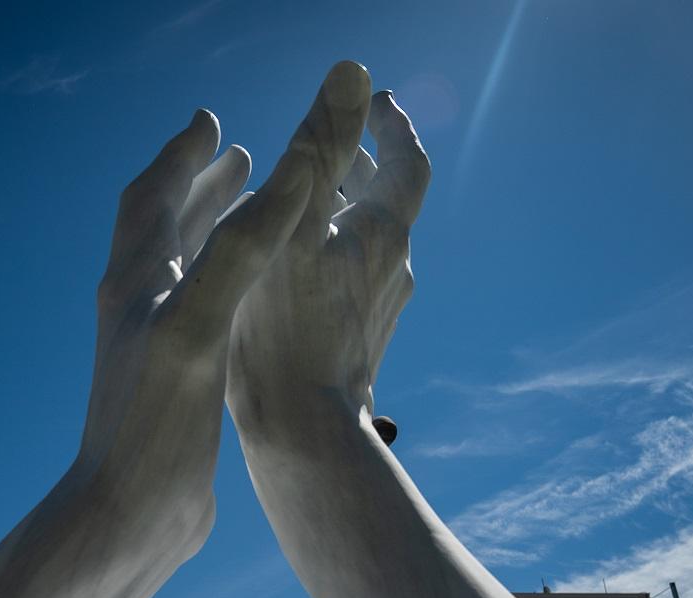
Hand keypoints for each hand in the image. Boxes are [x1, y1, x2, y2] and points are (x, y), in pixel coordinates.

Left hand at [76, 63, 374, 549]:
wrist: (129, 517)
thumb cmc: (154, 425)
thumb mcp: (199, 327)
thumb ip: (238, 251)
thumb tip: (282, 174)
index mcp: (137, 283)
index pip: (153, 198)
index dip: (183, 156)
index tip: (212, 121)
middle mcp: (139, 306)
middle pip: (164, 226)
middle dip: (199, 185)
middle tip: (237, 155)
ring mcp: (155, 345)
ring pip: (183, 268)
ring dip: (212, 230)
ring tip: (248, 209)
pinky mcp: (174, 383)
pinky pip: (201, 310)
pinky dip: (227, 283)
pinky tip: (252, 300)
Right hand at [227, 88, 430, 440]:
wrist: (303, 432)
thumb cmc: (285, 331)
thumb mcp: (295, 225)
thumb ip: (322, 147)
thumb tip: (355, 70)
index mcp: (383, 234)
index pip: (406, 160)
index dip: (392, 124)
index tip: (375, 100)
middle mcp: (394, 269)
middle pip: (388, 201)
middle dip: (362, 165)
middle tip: (335, 141)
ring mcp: (380, 309)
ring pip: (367, 243)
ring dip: (342, 212)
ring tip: (304, 200)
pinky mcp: (360, 341)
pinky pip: (351, 280)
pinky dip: (329, 255)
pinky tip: (293, 269)